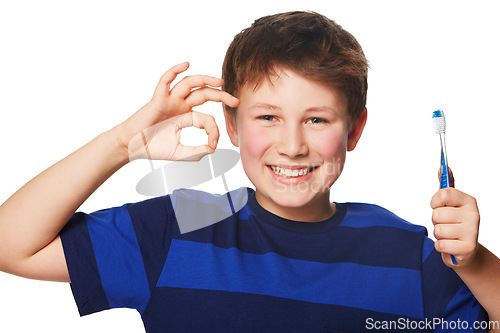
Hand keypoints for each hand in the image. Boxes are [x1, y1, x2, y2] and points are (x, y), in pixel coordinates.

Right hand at [116, 62, 239, 160]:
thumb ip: (196, 152)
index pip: (207, 117)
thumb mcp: (180, 152)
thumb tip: (212, 149)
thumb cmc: (152, 147)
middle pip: (204, 94)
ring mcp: (169, 100)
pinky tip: (186, 64)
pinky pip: (165, 81)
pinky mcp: (157, 99)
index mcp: (186, 116)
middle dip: (221, 95)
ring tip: (220, 82)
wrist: (131, 147)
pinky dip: (174, 70)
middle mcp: (179, 105)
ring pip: (189, 84)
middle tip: (235, 99)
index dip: (214, 130)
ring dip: (205, 80)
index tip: (214, 144)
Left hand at [431, 170, 479, 266]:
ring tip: (448, 235)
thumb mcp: (450, 204)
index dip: (435, 202)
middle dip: (436, 221)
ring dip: (438, 235)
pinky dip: (441, 247)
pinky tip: (450, 245)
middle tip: (445, 224)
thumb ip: (445, 186)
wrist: (465, 250)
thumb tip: (442, 167)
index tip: (438, 206)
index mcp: (469, 201)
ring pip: (438, 230)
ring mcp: (472, 232)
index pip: (443, 193)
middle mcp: (474, 214)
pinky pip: (440, 245)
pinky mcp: (467, 248)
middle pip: (437, 214)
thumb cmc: (454, 223)